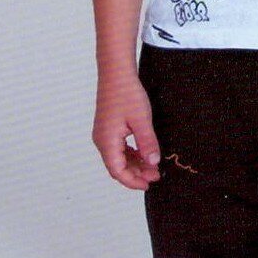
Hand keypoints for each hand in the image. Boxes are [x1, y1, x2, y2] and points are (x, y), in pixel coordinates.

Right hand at [92, 73, 161, 190]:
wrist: (116, 73)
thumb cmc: (126, 93)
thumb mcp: (141, 120)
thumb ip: (147, 143)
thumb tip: (153, 162)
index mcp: (107, 141)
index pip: (118, 171)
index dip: (133, 181)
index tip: (148, 184)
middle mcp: (102, 140)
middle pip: (117, 167)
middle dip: (136, 174)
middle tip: (156, 175)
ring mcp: (104, 134)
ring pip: (119, 158)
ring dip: (135, 164)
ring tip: (153, 166)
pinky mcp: (108, 128)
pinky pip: (119, 148)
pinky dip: (132, 154)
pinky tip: (144, 154)